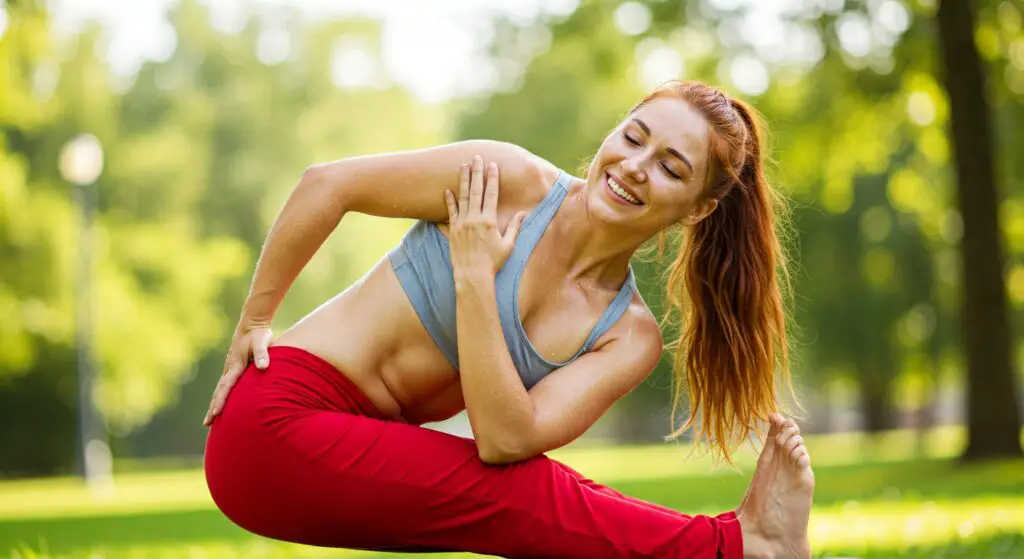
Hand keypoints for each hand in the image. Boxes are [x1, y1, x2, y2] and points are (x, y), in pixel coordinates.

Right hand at [203, 320, 272, 425]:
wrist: (251, 324)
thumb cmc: (258, 334)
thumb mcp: (262, 342)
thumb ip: (262, 355)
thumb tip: (262, 367)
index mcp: (236, 365)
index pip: (227, 386)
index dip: (221, 400)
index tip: (216, 413)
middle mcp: (229, 368)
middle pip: (219, 392)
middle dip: (213, 408)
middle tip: (207, 424)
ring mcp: (229, 369)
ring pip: (219, 390)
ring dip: (214, 405)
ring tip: (209, 421)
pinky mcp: (233, 369)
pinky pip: (224, 386)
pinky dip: (219, 397)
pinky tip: (219, 406)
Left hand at [444, 155, 526, 280]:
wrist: (472, 276)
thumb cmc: (493, 263)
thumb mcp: (508, 245)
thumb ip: (515, 227)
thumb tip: (524, 213)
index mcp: (489, 221)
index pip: (491, 194)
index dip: (493, 178)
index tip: (493, 165)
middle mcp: (474, 219)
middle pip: (476, 191)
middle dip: (477, 172)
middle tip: (476, 157)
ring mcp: (461, 224)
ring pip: (462, 197)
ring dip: (463, 181)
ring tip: (462, 166)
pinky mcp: (452, 231)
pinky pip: (449, 213)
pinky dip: (448, 201)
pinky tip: (447, 190)